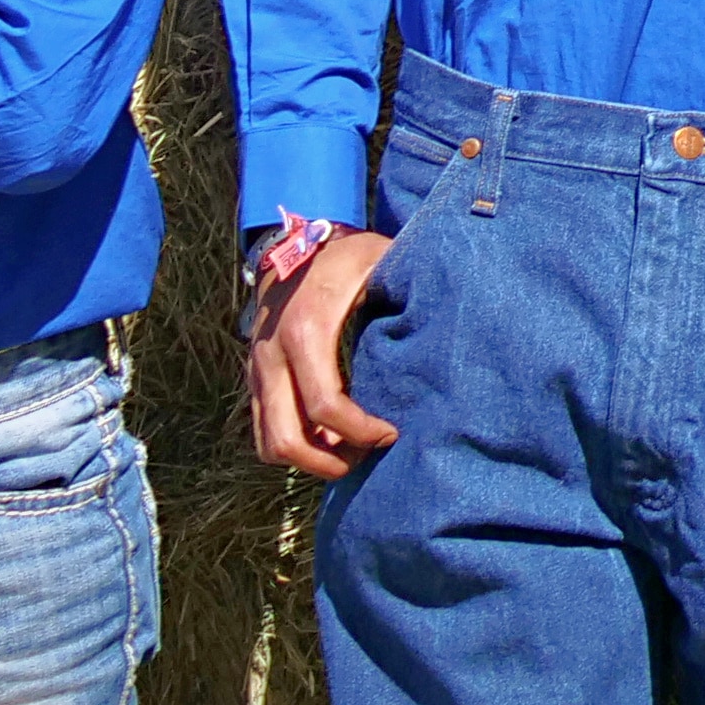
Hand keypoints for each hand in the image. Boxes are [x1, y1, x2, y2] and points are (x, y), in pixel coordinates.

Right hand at [246, 229, 401, 477]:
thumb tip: (450, 325)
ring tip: (350, 450)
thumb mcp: (381, 264)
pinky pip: (263, 431)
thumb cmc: (348, 257)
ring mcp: (257, 371)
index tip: (391, 433)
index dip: (361, 431)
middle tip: (367, 455)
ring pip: (268, 443)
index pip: (326, 406)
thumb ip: (408, 293)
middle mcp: (272, 356)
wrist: (293, 243)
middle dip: (328, 462)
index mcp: (306, 331)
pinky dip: (293, 445)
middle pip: (286, 439)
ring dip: (308, 460)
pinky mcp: (254, 379)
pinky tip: (330, 438)